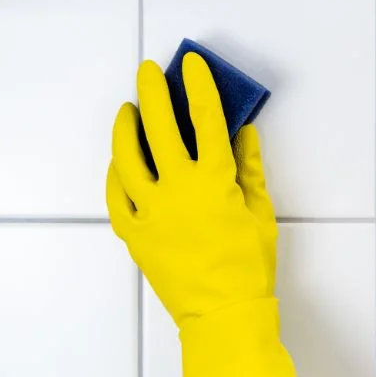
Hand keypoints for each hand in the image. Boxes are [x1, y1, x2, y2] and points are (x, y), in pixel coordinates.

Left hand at [105, 52, 275, 327]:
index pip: (206, 119)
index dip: (199, 86)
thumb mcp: (261, 211)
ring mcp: (151, 211)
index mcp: (215, 180)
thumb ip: (250, 168)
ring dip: (125, 128)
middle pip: (161, 127)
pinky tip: (118, 162)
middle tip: (148, 72)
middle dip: (153, 92)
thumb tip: (245, 133)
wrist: (224, 311)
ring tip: (127, 110)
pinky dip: (115, 174)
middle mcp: (178, 188)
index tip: (191, 65)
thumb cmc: (249, 264)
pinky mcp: (134, 233)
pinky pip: (116, 195)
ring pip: (127, 157)